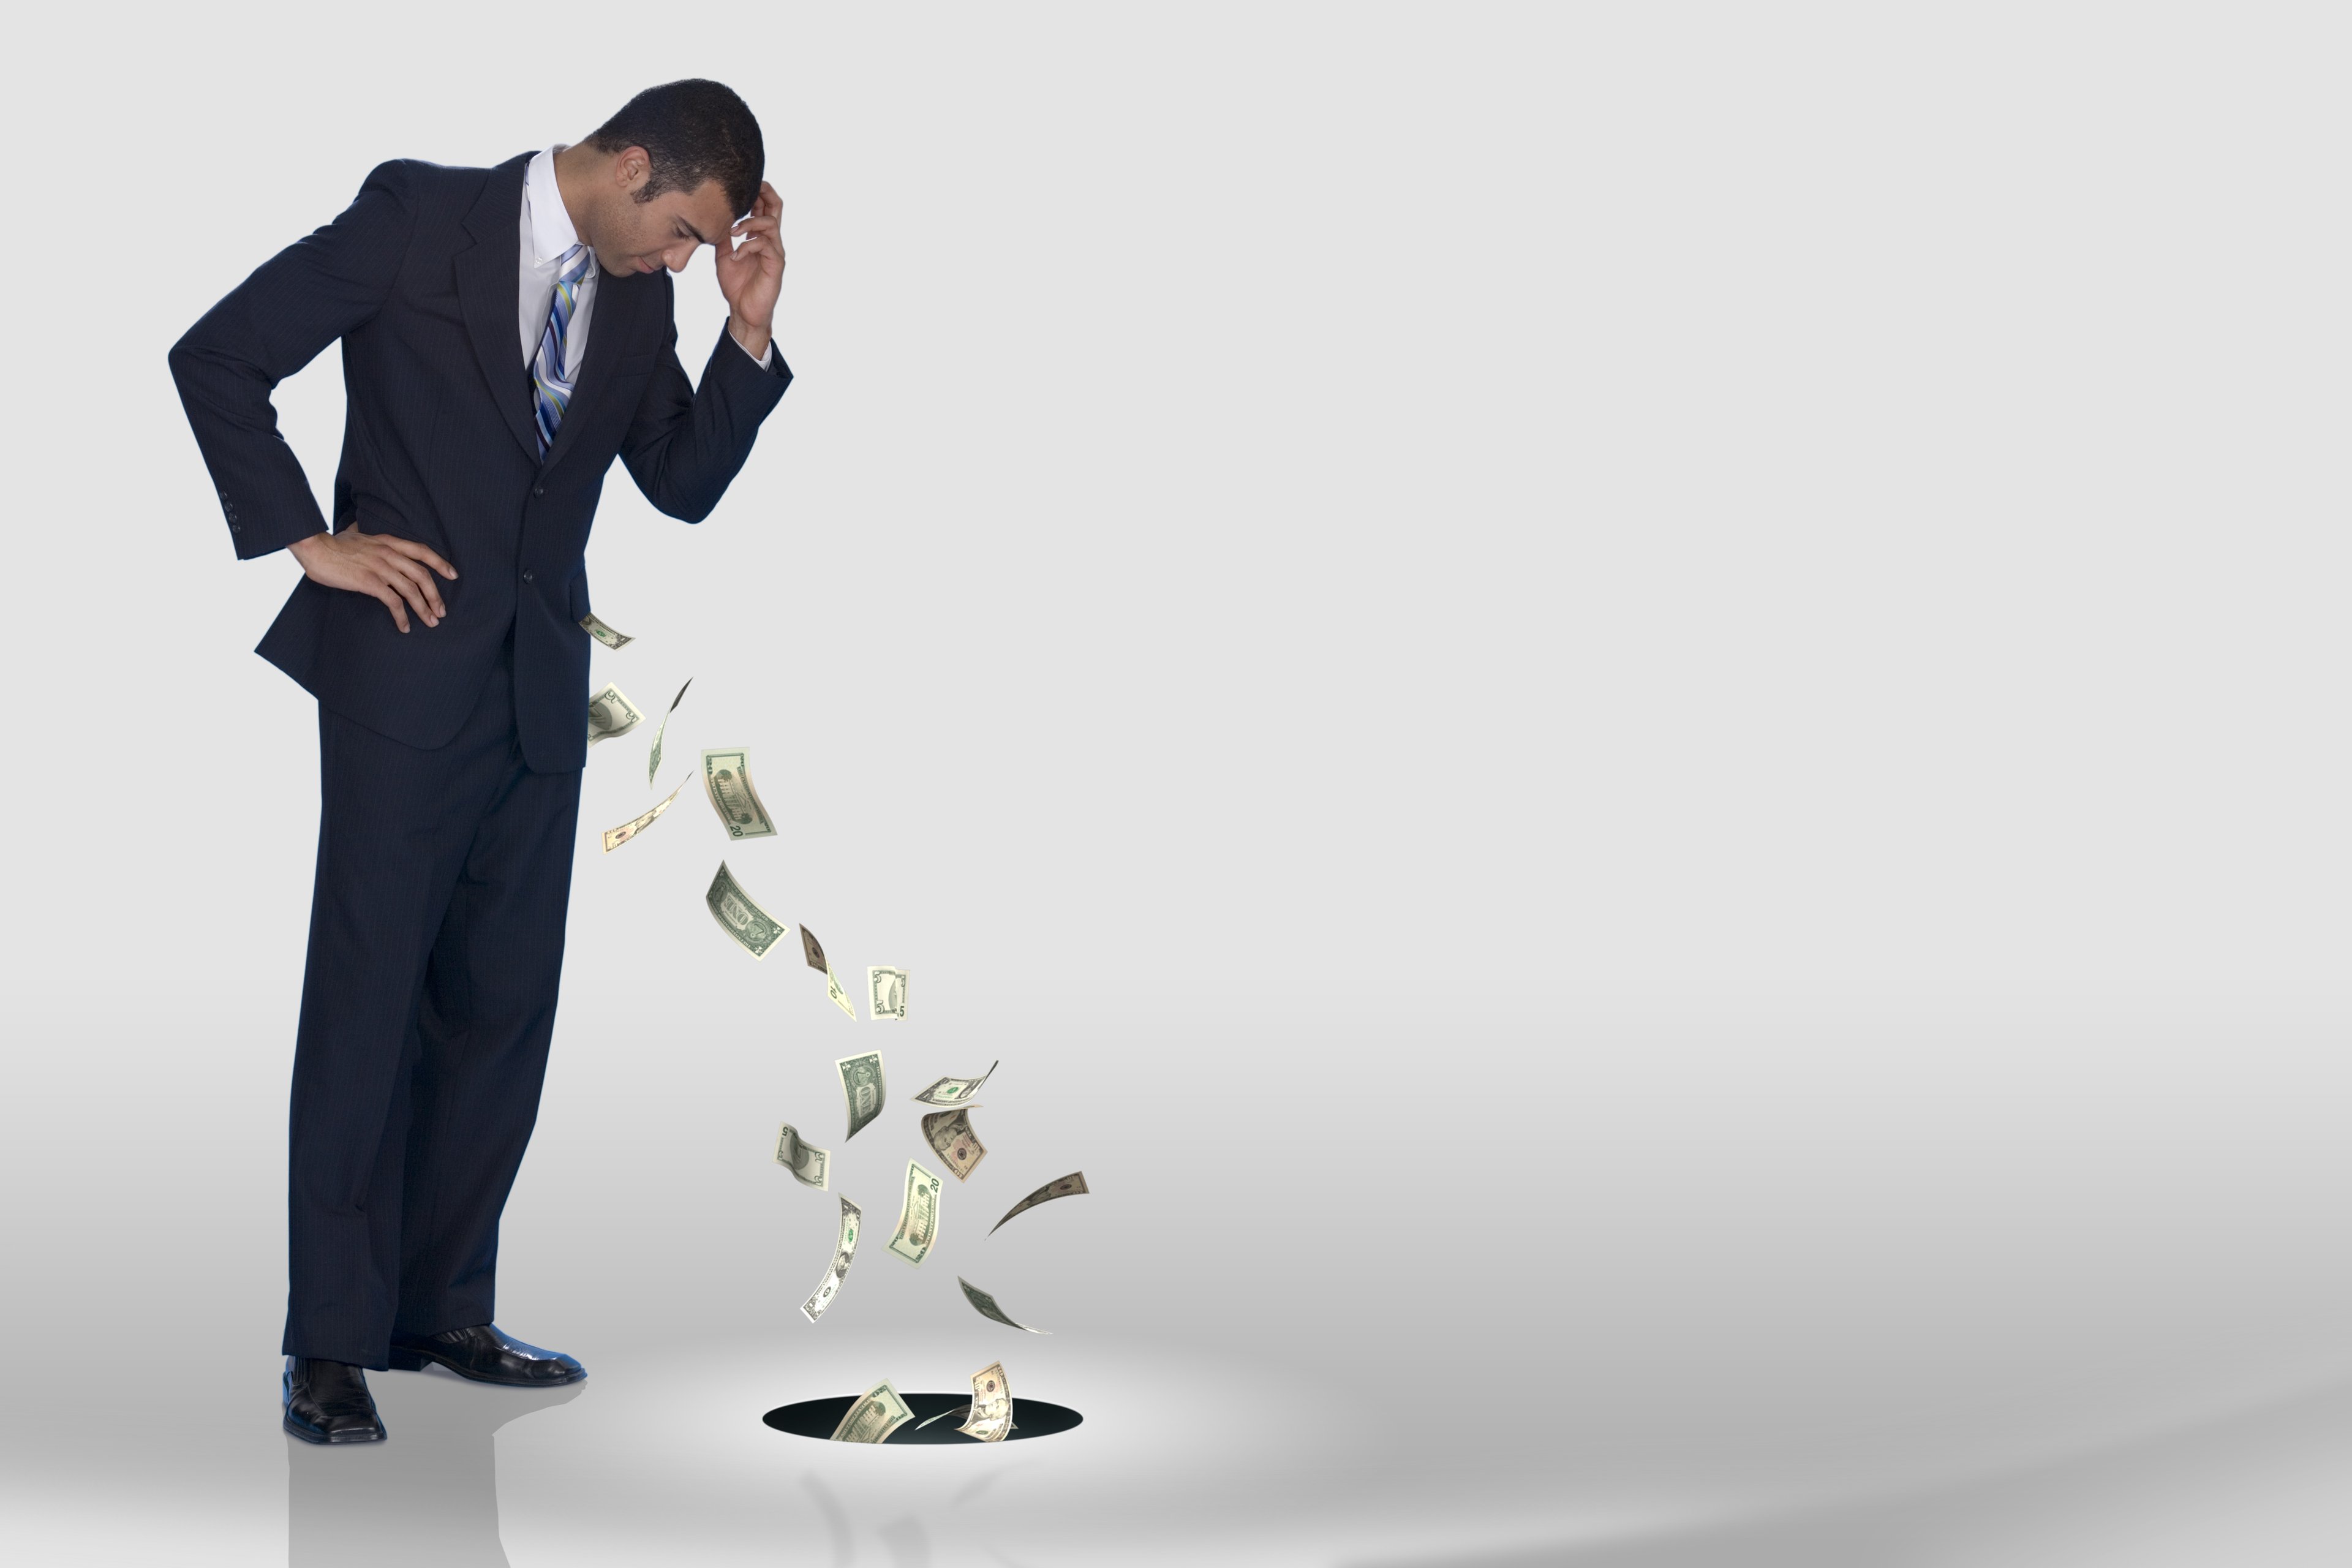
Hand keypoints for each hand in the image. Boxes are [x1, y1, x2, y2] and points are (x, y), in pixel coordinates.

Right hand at [289, 528, 455, 632]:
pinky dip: (401, 616)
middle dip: (435, 595)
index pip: (422, 551)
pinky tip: (404, 627)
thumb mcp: (355, 534)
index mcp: (388, 542)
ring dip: (423, 609)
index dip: (440, 563)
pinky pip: (393, 602)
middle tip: (441, 611)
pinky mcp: (370, 582)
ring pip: (412, 590)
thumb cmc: (332, 543)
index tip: (453, 575)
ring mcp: (381, 568)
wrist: (315, 548)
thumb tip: (358, 529)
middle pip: (422, 575)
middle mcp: (389, 554)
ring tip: (430, 622)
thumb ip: (365, 535)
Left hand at [715, 180, 784, 356]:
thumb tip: (714, 218)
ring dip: (749, 223)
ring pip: (770, 224)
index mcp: (760, 236)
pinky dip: (747, 246)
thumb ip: (723, 236)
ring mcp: (775, 252)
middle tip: (750, 189)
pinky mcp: (775, 265)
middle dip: (764, 193)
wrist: (743, 312)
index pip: (764, 206)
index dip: (758, 192)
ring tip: (733, 231)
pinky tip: (736, 255)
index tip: (742, 186)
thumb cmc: (736, 285)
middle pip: (776, 207)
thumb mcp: (723, 254)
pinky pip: (764, 246)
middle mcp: (771, 241)